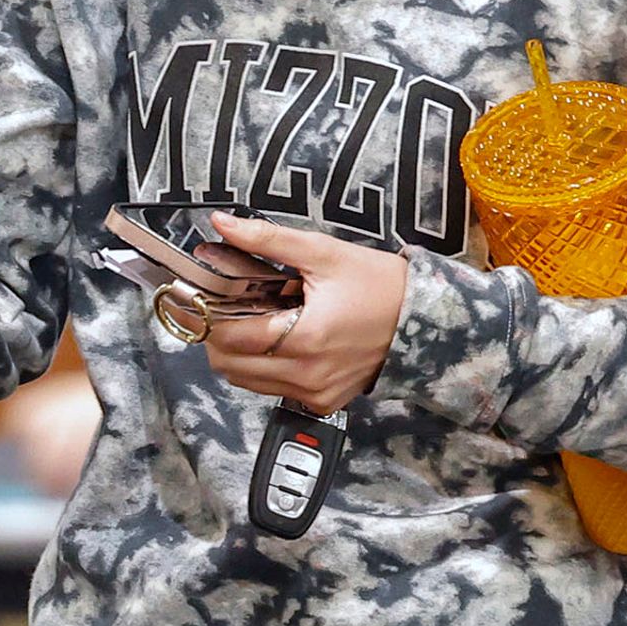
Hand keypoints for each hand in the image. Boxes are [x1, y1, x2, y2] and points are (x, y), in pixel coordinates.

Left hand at [196, 215, 405, 415]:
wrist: (426, 320)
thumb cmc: (379, 284)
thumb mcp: (324, 252)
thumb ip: (267, 239)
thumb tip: (222, 223)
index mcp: (305, 337)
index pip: (230, 337)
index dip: (208, 316)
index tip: (200, 298)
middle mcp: (308, 374)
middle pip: (230, 365)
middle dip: (217, 335)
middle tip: (224, 307)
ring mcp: (316, 393)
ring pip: (247, 382)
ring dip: (237, 354)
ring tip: (252, 321)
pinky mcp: (323, 402)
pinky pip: (274, 390)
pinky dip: (263, 368)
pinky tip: (277, 340)